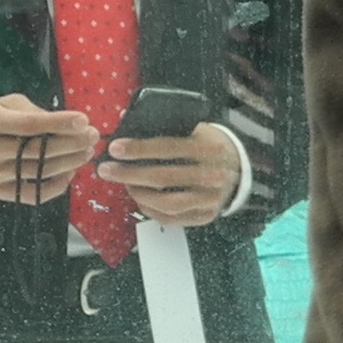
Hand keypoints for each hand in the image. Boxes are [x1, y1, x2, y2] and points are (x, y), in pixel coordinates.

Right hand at [0, 96, 96, 203]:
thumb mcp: (8, 105)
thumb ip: (36, 113)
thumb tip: (72, 125)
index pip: (29, 125)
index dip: (59, 123)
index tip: (84, 121)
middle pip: (38, 150)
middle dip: (72, 143)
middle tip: (93, 136)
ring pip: (40, 171)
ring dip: (70, 162)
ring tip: (87, 151)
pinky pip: (34, 193)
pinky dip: (57, 185)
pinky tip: (70, 172)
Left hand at [99, 122, 243, 228]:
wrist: (237, 168)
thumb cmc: (206, 146)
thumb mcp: (194, 131)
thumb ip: (167, 131)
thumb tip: (126, 124)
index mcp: (209, 149)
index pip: (169, 148)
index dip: (139, 149)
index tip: (114, 148)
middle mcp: (213, 176)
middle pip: (164, 178)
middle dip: (129, 174)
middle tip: (105, 170)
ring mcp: (211, 199)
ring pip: (168, 203)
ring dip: (139, 194)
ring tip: (125, 185)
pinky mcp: (206, 216)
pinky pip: (172, 218)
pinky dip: (150, 209)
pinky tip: (140, 198)